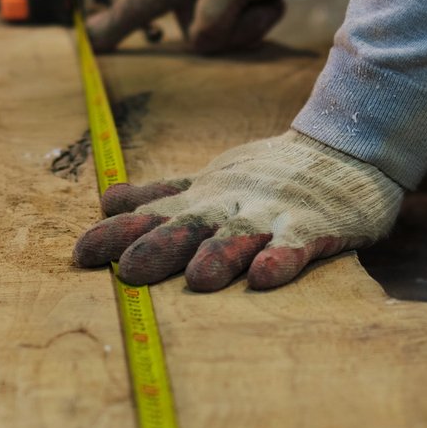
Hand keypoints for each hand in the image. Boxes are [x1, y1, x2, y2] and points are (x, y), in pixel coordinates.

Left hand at [73, 131, 402, 290]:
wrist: (345, 148)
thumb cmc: (270, 174)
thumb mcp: (210, 181)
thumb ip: (160, 196)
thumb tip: (107, 201)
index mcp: (203, 199)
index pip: (151, 216)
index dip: (116, 234)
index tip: (81, 254)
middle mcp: (230, 206)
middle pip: (188, 227)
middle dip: (159, 247)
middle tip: (129, 272)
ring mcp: (271, 216)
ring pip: (239, 236)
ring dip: (219, 255)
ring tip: (199, 280)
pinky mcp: (313, 227)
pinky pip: (295, 245)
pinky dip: (280, 258)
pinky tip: (264, 277)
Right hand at [87, 0, 326, 53]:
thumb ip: (213, 16)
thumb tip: (199, 44)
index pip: (134, 7)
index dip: (108, 30)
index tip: (83, 46)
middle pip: (196, 40)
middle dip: (233, 28)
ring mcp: (205, 2)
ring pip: (220, 41)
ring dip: (251, 24)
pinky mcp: (227, 9)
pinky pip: (237, 36)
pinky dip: (259, 21)